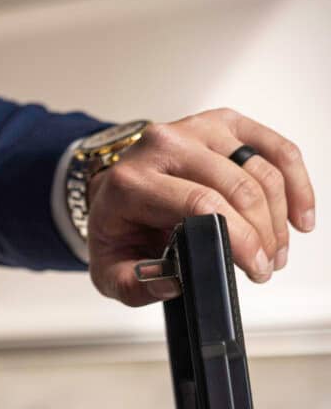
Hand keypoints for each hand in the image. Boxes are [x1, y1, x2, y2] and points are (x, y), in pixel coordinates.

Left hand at [87, 108, 315, 305]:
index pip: (200, 203)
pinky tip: (299, 215)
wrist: (112, 193)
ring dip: (279, 214)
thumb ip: (137, 285)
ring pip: (259, 168)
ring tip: (277, 249)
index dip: (239, 237)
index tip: (256, 267)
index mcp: (131, 181)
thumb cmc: (116, 229)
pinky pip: (272, 147)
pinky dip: (294, 182)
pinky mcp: (221, 123)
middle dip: (263, 232)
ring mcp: (194, 129)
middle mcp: (162, 146)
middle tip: (267, 265)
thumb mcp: (110, 270)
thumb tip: (173, 283)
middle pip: (236, 186)